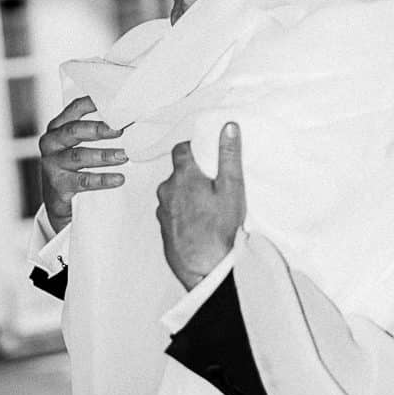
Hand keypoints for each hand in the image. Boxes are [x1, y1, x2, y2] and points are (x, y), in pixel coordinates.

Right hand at [40, 96, 127, 231]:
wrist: (58, 203)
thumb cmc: (72, 169)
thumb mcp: (78, 146)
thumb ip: (93, 132)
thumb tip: (126, 122)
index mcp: (57, 128)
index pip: (74, 109)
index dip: (92, 103)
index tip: (113, 101)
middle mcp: (51, 143)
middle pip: (74, 130)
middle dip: (98, 129)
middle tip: (119, 130)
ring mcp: (52, 164)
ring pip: (79, 156)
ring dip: (104, 155)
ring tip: (124, 156)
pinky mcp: (58, 184)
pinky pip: (83, 180)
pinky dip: (102, 179)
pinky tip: (118, 178)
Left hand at [155, 123, 246, 289]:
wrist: (205, 267)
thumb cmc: (220, 228)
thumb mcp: (231, 188)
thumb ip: (228, 156)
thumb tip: (228, 127)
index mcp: (183, 176)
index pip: (180, 150)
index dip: (192, 149)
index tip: (205, 156)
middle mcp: (166, 190)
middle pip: (177, 173)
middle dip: (192, 175)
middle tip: (212, 185)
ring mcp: (162, 210)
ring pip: (173, 193)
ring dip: (186, 195)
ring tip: (207, 207)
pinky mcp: (163, 227)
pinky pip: (172, 212)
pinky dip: (182, 212)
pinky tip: (198, 222)